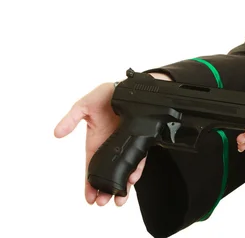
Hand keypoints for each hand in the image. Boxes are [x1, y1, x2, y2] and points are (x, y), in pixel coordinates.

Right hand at [53, 73, 169, 205]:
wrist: (130, 87)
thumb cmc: (106, 95)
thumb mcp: (84, 105)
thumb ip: (71, 118)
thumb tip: (57, 133)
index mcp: (96, 142)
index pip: (91, 168)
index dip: (90, 183)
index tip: (90, 198)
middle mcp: (111, 146)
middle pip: (108, 173)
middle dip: (105, 189)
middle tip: (104, 202)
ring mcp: (126, 143)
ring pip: (124, 169)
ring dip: (122, 185)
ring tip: (119, 199)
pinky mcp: (141, 139)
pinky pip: (139, 157)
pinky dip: (136, 168)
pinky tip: (133, 179)